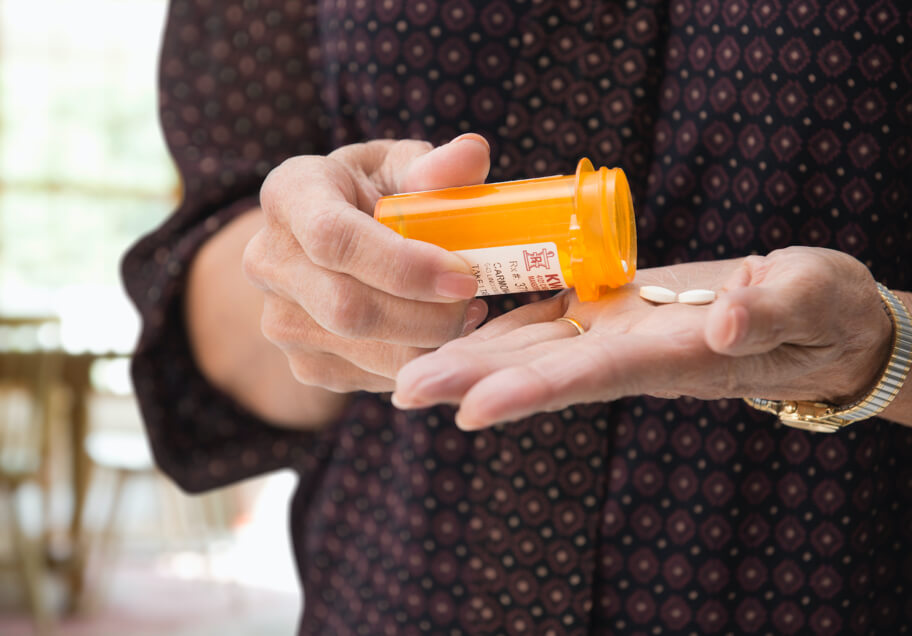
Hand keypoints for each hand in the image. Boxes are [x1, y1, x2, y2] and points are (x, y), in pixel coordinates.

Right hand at [242, 135, 491, 392]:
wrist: (326, 246)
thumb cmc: (375, 195)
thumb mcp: (401, 165)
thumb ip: (437, 166)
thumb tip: (473, 156)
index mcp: (289, 194)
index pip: (333, 238)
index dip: (404, 265)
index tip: (464, 277)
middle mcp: (268, 259)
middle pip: (348, 309)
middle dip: (426, 317)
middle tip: (475, 302)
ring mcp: (278, 318)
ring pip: (362, 351)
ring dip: (428, 343)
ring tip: (465, 315)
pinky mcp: (300, 362)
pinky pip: (367, 377)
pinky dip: (414, 362)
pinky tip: (434, 334)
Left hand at [393, 247, 892, 428]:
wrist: (811, 316)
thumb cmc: (822, 311)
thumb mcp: (813, 300)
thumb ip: (772, 312)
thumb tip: (721, 326)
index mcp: (672, 356)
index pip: (594, 376)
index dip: (532, 390)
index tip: (470, 411)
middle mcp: (630, 354)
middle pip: (541, 370)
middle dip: (471, 381)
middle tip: (400, 391)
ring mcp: (616, 335)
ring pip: (532, 348)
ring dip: (468, 360)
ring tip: (403, 374)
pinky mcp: (612, 312)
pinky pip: (548, 320)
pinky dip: (498, 327)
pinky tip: (451, 328)